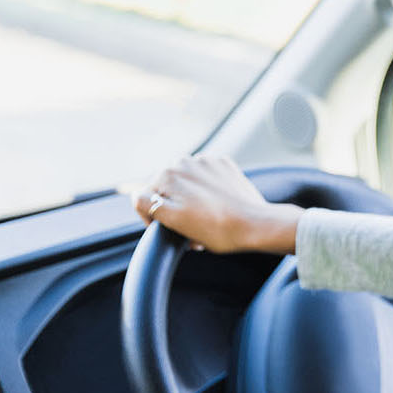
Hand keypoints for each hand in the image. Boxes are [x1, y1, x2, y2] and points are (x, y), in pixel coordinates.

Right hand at [133, 155, 302, 254]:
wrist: (255, 224)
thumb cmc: (215, 229)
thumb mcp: (174, 221)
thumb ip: (149, 205)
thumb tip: (137, 195)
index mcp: (168, 174)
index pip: (147, 198)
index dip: (154, 219)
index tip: (170, 232)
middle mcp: (185, 161)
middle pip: (169, 189)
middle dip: (174, 208)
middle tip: (189, 230)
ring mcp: (206, 161)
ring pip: (188, 183)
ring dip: (190, 200)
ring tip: (205, 220)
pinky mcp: (224, 165)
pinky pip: (207, 178)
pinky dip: (207, 192)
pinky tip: (218, 207)